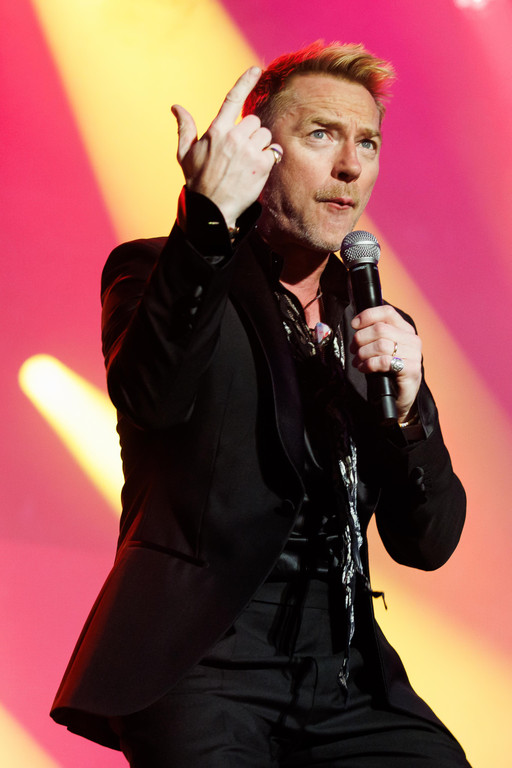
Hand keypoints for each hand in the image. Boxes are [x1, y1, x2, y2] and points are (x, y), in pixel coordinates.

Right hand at [171, 67, 281, 228]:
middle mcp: (234, 138)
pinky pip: (273, 151)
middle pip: (253, 120)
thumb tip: (176, 107)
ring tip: (247, 161)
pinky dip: (268, 159)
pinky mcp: (263, 165)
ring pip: (265, 135)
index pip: (232, 99)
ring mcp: (249, 151)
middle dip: (250, 133)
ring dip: (260, 145)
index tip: (256, 69)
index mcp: (216, 131)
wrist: (212, 209)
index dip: (245, 81)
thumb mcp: (185, 153)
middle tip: (240, 151)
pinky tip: (255, 170)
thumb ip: (185, 128)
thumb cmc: (197, 181)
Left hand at [351, 305, 421, 420]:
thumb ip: (375, 335)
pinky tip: (364, 368)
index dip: (367, 315)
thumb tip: (356, 324)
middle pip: (380, 329)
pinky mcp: (411, 369)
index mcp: (405, 330)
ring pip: (380, 344)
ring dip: (363, 353)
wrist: (401, 396)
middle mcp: (412, 339)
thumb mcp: (382, 349)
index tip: (354, 324)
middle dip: (360, 339)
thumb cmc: (388, 371)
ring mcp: (414, 354)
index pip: (387, 312)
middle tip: (353, 349)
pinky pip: (384, 361)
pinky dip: (369, 364)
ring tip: (358, 361)